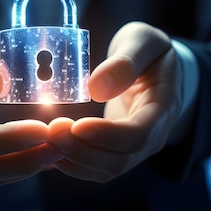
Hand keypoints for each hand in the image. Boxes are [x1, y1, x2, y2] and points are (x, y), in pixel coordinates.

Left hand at [49, 21, 182, 182]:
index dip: (108, 135)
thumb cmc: (149, 50)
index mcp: (164, 108)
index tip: (77, 126)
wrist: (156, 67)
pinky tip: (48, 150)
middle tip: (53, 132)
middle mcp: (152, 137)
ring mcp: (133, 148)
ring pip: (105, 170)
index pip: (139, 135)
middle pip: (119, 160)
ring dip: (73, 160)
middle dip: (83, 151)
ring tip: (46, 140)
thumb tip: (97, 88)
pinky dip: (70, 163)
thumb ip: (126, 61)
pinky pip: (94, 167)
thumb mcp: (144, 41)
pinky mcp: (114, 150)